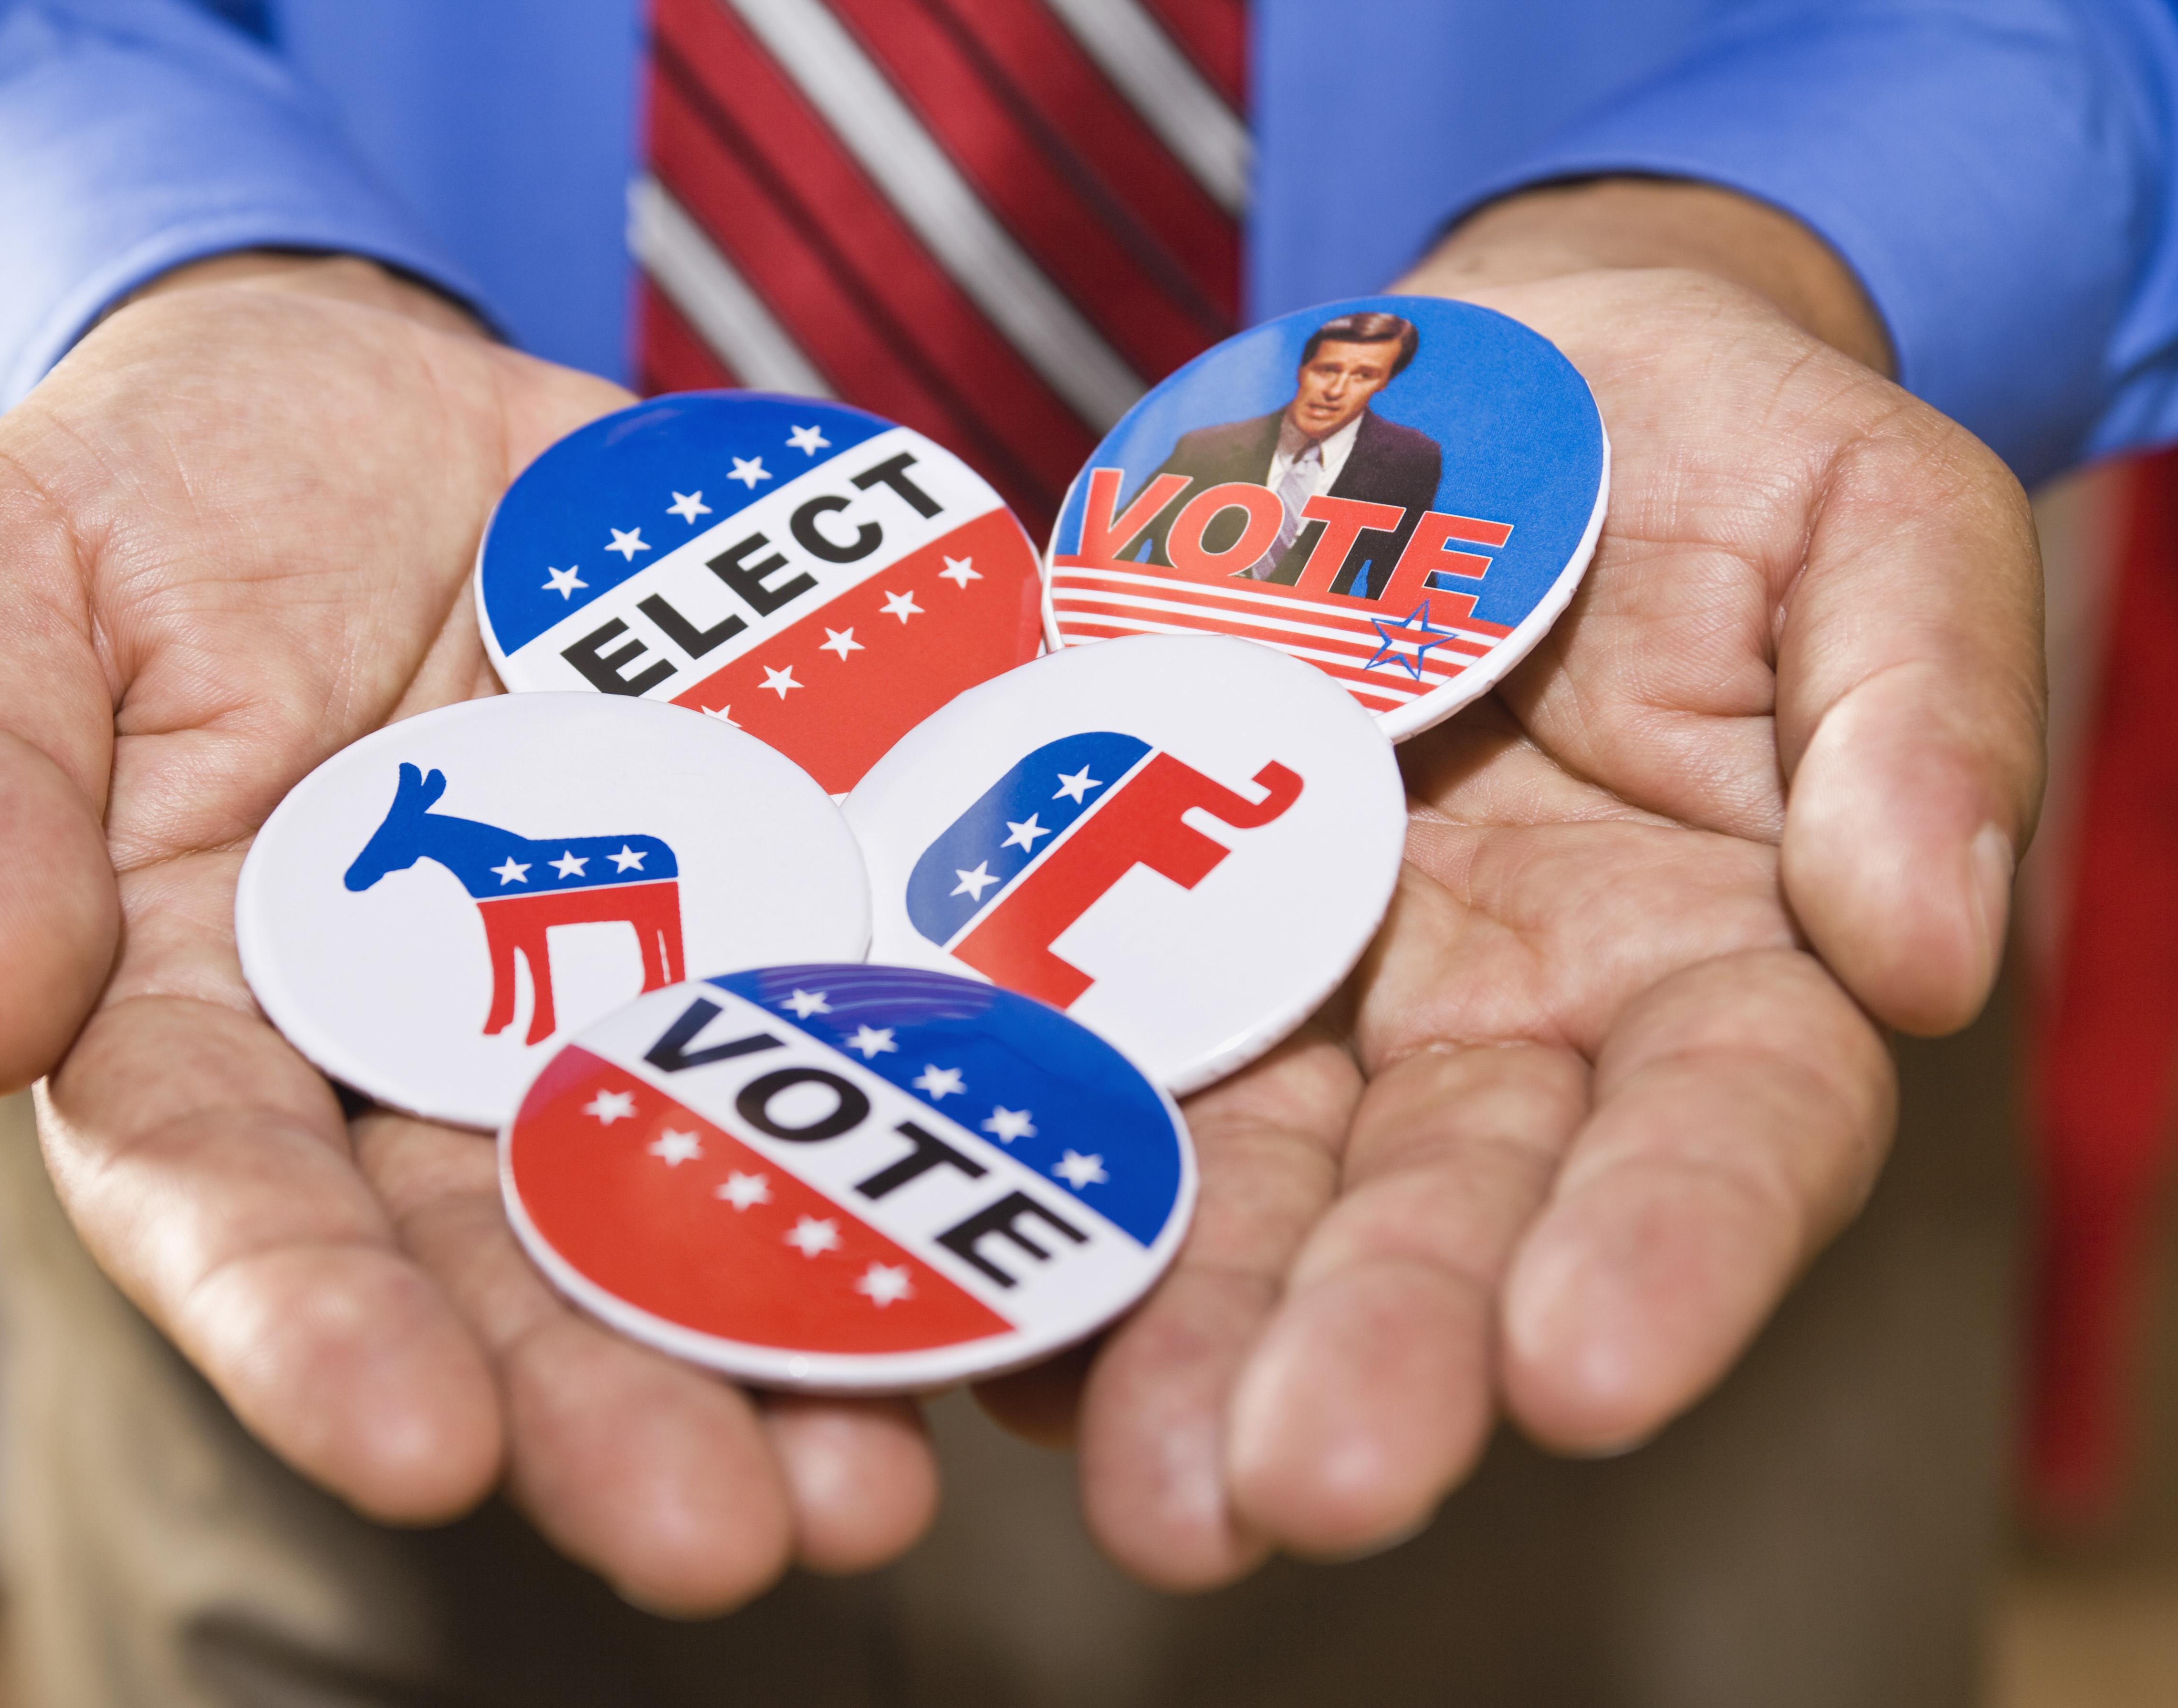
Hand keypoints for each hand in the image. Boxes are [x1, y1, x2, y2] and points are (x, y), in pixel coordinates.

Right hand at [0, 256, 935, 1611]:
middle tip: (722, 1536)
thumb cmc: (147, 497)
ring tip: (884, 1481)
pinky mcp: (756, 893)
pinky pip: (841, 1019)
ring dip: (791, 1350)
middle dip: (603, 1406)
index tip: (422, 1441)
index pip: (237, 1208)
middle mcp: (416, 1061)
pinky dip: (927, 1133)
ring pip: (693, 1197)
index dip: (317, 1334)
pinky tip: (1021, 1251)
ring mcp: (604, 991)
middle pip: (503, 1263)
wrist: (363, 389)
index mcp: (209, 1027)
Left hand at [994, 192, 2043, 1585]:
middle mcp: (1516, 1026)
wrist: (1462, 388)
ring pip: (1263, 1191)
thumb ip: (1919, 709)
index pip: (1723, 1131)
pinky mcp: (1163, 947)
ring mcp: (1325, 1003)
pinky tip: (989, 1330)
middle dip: (1381, 1346)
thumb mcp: (1862, 511)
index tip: (1579, 1371)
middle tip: (1297, 1484)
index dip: (1666, 1252)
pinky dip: (1045, 1203)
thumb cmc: (1696, 441)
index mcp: (1722, 953)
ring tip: (1142, 1485)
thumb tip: (1931, 943)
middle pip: (1457, 1208)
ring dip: (1194, 1337)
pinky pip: (1100, 1081)